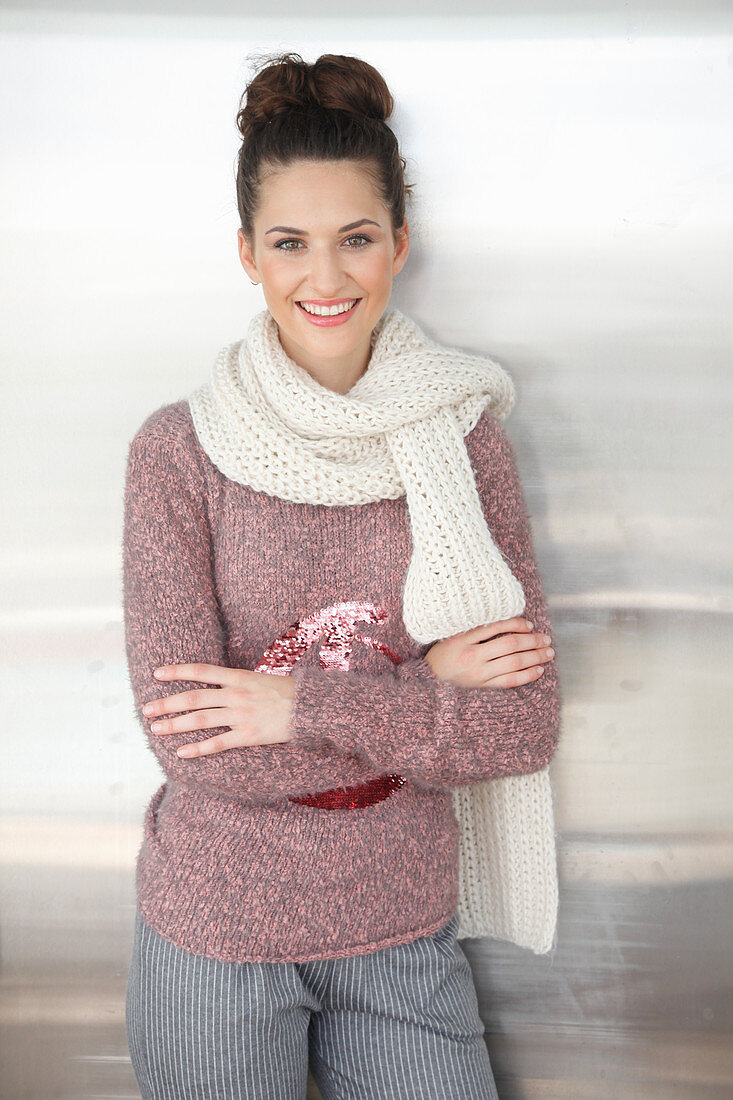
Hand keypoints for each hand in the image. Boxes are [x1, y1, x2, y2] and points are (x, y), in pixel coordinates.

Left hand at [142, 663, 295, 757]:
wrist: (311, 709)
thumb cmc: (286, 692)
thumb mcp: (259, 679)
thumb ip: (235, 683)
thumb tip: (213, 686)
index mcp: (238, 677)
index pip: (201, 672)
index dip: (177, 672)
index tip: (156, 674)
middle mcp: (236, 695)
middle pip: (193, 699)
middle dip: (166, 704)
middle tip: (146, 710)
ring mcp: (241, 716)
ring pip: (200, 721)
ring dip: (175, 725)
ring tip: (156, 730)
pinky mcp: (248, 736)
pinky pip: (218, 744)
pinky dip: (198, 749)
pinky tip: (181, 752)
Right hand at [424, 617, 553, 688]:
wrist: (425, 684)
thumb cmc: (438, 658)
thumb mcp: (449, 638)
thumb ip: (471, 630)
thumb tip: (502, 621)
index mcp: (462, 640)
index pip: (496, 627)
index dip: (516, 624)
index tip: (529, 624)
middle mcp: (472, 656)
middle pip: (510, 645)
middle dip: (532, 641)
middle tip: (546, 638)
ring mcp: (478, 674)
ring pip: (513, 663)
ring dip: (535, 656)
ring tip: (548, 652)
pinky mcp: (482, 688)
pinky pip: (510, 681)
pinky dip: (526, 675)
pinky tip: (538, 670)